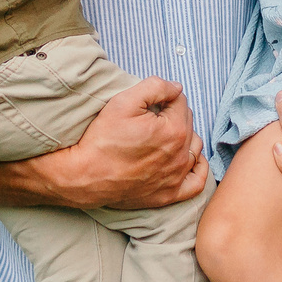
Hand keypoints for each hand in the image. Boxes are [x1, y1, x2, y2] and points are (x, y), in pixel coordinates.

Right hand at [39, 78, 205, 208]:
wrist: (85, 175)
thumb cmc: (102, 139)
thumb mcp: (124, 101)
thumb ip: (155, 87)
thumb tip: (176, 87)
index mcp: (175, 130)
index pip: (181, 102)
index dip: (164, 97)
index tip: (148, 103)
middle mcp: (181, 155)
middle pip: (188, 123)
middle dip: (173, 115)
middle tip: (150, 118)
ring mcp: (176, 177)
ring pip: (194, 148)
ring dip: (185, 137)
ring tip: (165, 134)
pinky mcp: (169, 194)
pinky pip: (196, 182)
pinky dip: (196, 169)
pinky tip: (188, 160)